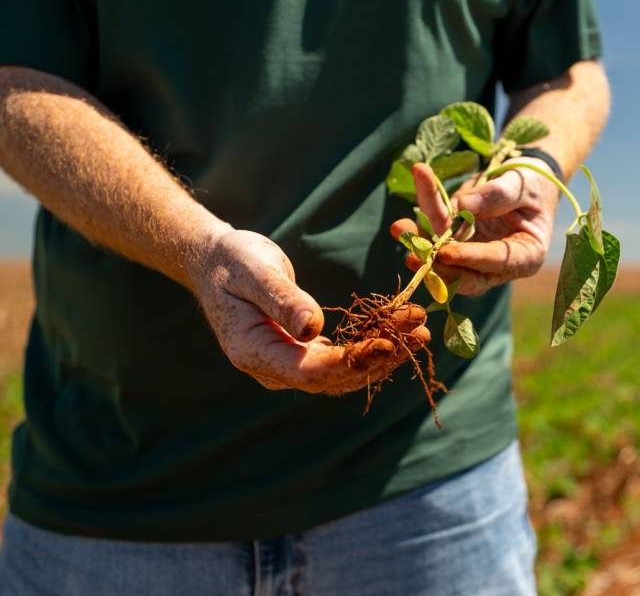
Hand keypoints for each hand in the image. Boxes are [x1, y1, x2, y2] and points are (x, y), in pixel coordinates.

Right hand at [187, 229, 429, 392]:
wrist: (219, 262)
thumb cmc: (233, 261)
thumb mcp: (255, 272)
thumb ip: (282, 300)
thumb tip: (313, 328)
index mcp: (253, 352)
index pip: (309, 370)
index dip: (351, 361)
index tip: (388, 345)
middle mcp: (272, 368)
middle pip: (334, 377)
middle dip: (380, 358)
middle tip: (420, 335)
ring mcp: (288, 364)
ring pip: (343, 372)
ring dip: (384, 354)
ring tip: (421, 332)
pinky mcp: (302, 353)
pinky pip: (341, 358)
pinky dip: (371, 346)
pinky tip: (399, 332)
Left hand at [389, 160, 559, 295]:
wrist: (526, 180)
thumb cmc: (534, 183)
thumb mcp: (522, 185)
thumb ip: (497, 195)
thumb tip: (462, 206)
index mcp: (526, 256)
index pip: (497, 261)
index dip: (470, 258)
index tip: (446, 252)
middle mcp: (499, 264)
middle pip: (465, 269)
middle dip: (436, 262)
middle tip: (412, 253)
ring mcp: (476, 256)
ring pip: (444, 257)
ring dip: (420, 245)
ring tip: (400, 228)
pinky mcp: (458, 244)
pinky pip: (436, 237)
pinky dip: (419, 228)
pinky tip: (401, 223)